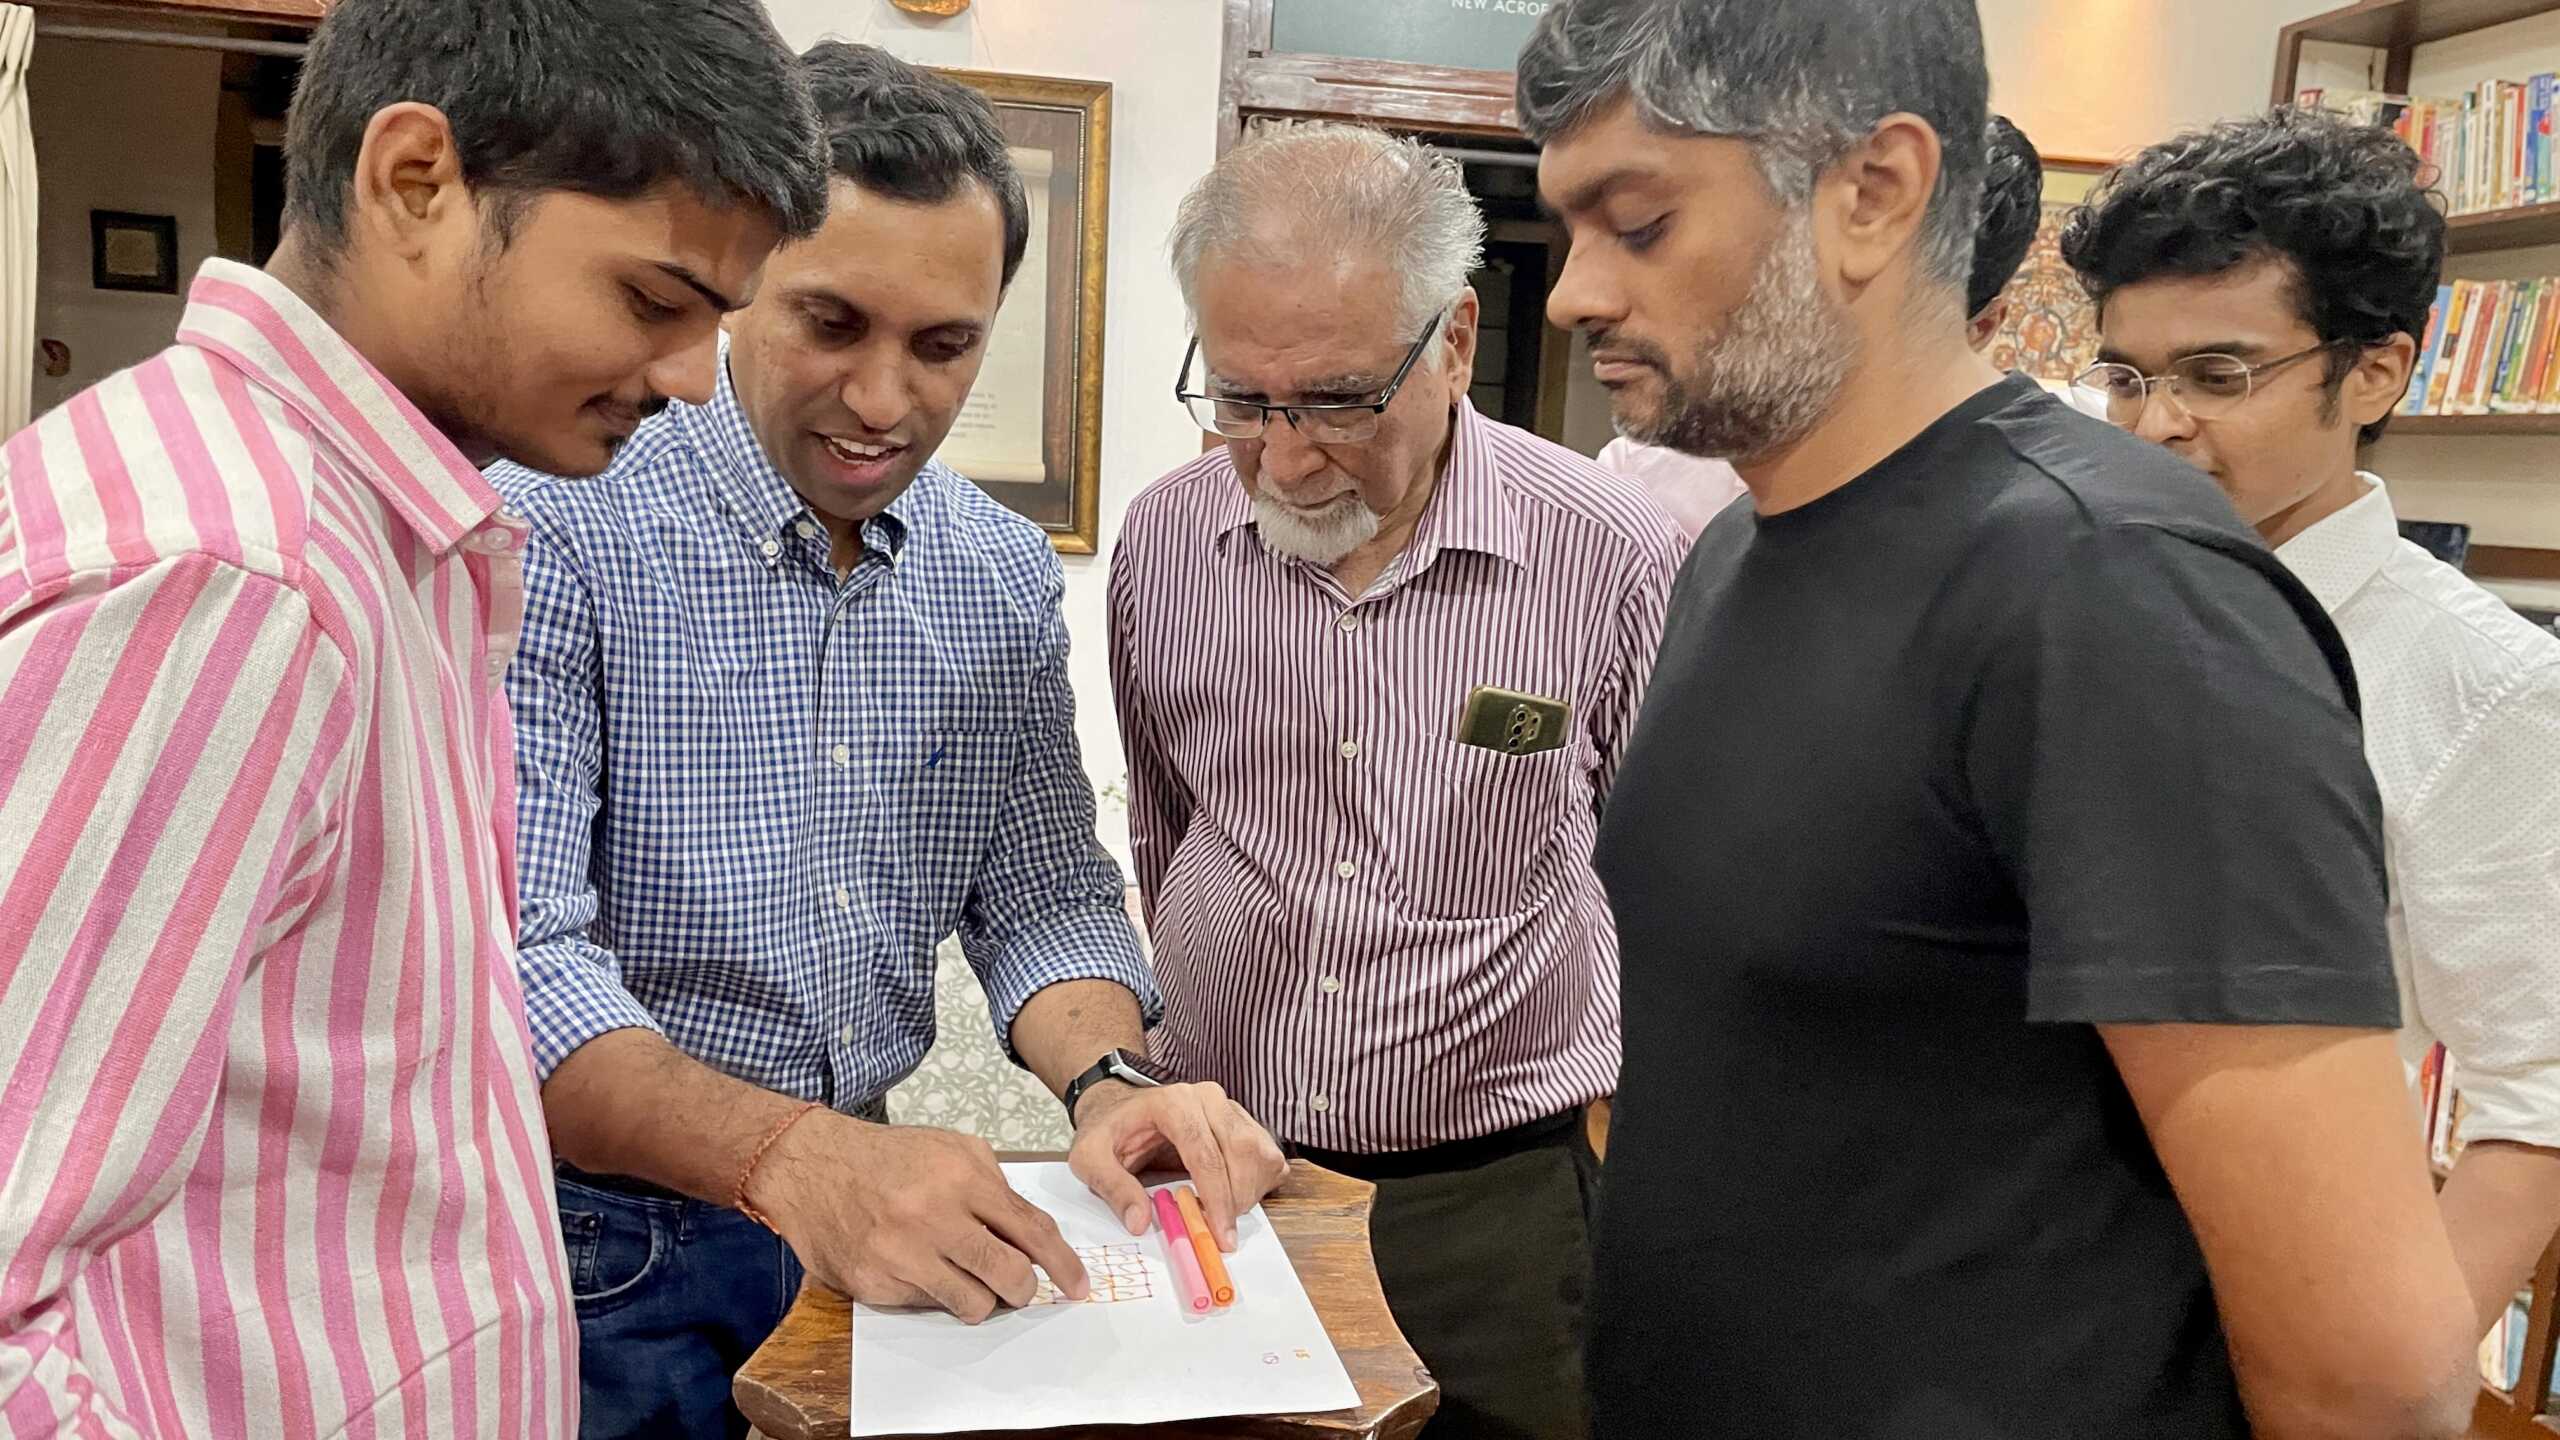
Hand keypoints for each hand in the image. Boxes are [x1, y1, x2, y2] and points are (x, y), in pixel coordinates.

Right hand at [749, 1111, 1087, 1322]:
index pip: (1031, 1231)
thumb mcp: (950, 1148)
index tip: (1078, 1283)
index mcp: (962, 1178)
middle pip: (1009, 1275)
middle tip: (1021, 1289)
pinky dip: (934, 1295)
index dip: (1062, 1263)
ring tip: (967, 1280)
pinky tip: (921, 1271)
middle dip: (1025, 1289)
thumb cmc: (886, 1158)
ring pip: (973, 1302)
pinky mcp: (875, 1283)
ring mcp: (903, 1254)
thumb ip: (994, 1184)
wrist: (811, 1166)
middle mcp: (934, 1217)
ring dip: (981, 1299)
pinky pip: (927, 1305)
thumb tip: (1031, 1230)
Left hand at [1068, 1081, 1286, 1250]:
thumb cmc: (1107, 1131)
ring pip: (1260, 1152)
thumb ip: (1112, 1188)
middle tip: (1220, 1233)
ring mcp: (1229, 1107)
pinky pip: (1268, 1153)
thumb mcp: (1089, 1158)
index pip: (1205, 1152)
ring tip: (1222, 1214)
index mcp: (1174, 1102)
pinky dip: (1259, 1182)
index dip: (1216, 1197)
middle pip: (1241, 1152)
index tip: (1220, 1234)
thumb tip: (1140, 1222)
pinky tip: (1233, 1196)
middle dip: (1236, 1200)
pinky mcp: (1243, 1120)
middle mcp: (1208, 1098)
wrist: (1119, 1106)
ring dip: (1250, 1193)